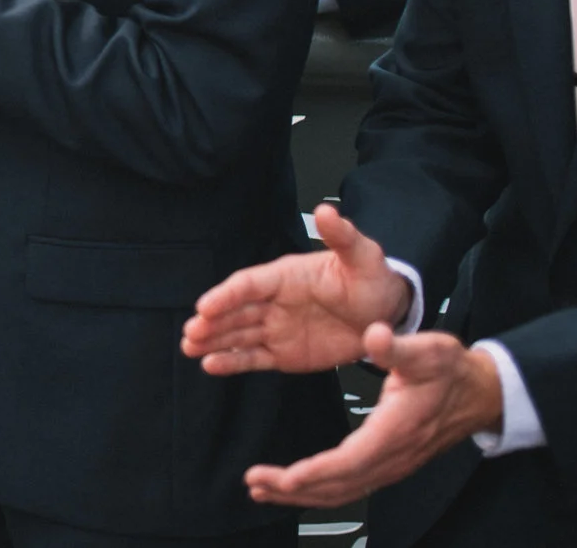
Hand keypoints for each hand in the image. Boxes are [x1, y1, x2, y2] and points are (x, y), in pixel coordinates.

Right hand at [184, 203, 413, 375]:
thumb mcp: (362, 256)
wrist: (387, 313)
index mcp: (285, 276)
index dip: (225, 295)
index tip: (205, 307)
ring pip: (238, 335)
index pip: (249, 284)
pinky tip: (211, 365)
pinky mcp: (284, 354)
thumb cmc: (371, 279)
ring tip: (189, 348)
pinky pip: (254, 358)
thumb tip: (327, 211)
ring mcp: (277, 328)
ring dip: (213, 341)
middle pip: (235, 311)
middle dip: (211, 322)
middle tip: (191, 332)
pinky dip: (232, 362)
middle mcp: (274, 302)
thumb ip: (341, 236)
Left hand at [241, 326, 503, 507]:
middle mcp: (392, 456)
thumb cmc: (451, 371)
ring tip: (263, 489)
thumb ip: (398, 346)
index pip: (350, 461)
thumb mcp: (429, 350)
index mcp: (395, 430)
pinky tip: (297, 485)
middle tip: (255, 483)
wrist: (479, 394)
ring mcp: (391, 464)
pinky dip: (319, 489)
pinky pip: (351, 485)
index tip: (283, 478)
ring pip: (343, 491)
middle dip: (295, 489)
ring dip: (303, 494)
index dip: (315, 472)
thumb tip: (375, 336)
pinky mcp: (388, 463)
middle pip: (340, 485)